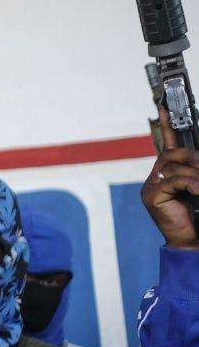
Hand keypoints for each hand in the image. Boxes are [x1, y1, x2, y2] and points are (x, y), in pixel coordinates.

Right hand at [142, 108, 198, 249]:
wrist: (191, 240)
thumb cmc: (198, 214)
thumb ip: (196, 172)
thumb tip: (198, 160)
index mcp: (169, 173)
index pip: (167, 144)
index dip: (167, 125)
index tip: (164, 106)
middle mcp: (157, 177)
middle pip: (171, 152)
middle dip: (191, 155)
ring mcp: (152, 186)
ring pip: (173, 165)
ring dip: (195, 174)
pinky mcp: (151, 196)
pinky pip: (174, 180)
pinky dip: (191, 184)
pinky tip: (197, 193)